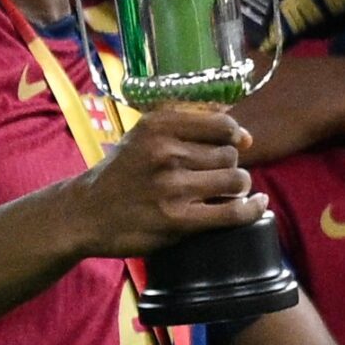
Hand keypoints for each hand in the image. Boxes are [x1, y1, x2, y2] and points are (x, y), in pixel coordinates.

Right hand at [68, 104, 263, 259]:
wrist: (87, 212)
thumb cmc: (121, 174)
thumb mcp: (141, 138)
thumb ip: (188, 132)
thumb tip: (247, 138)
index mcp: (155, 126)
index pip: (219, 124)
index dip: (233, 135)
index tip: (233, 144)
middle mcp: (164, 151)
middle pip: (229, 154)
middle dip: (230, 164)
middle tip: (215, 174)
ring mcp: (171, 187)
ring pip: (236, 180)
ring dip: (238, 187)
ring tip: (225, 191)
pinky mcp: (179, 219)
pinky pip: (233, 212)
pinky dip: (252, 209)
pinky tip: (257, 206)